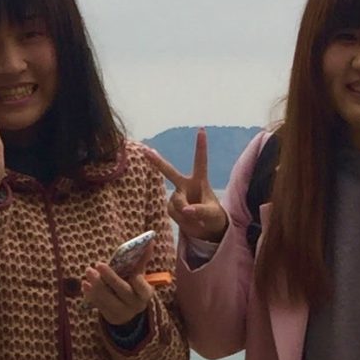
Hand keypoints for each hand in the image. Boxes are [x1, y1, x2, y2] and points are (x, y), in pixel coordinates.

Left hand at [81, 260, 155, 326]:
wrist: (129, 312)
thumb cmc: (134, 288)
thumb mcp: (141, 276)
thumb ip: (142, 260)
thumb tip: (150, 240)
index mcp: (144, 294)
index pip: (142, 286)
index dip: (138, 280)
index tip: (133, 273)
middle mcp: (134, 304)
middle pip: (122, 290)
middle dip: (110, 277)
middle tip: (98, 264)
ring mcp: (121, 311)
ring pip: (108, 298)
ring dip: (96, 284)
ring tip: (88, 271)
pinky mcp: (109, 315)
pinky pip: (98, 304)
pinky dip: (91, 294)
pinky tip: (85, 284)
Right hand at [148, 129, 228, 246]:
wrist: (207, 230)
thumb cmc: (214, 217)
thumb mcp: (212, 215)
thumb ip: (200, 210)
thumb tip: (186, 209)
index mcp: (200, 181)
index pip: (200, 161)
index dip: (201, 146)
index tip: (201, 130)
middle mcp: (186, 185)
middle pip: (169, 171)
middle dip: (157, 161)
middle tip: (146, 150)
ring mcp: (177, 196)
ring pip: (176, 202)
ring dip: (185, 212)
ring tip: (196, 218)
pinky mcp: (172, 207)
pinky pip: (173, 212)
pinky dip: (181, 219)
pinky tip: (188, 220)